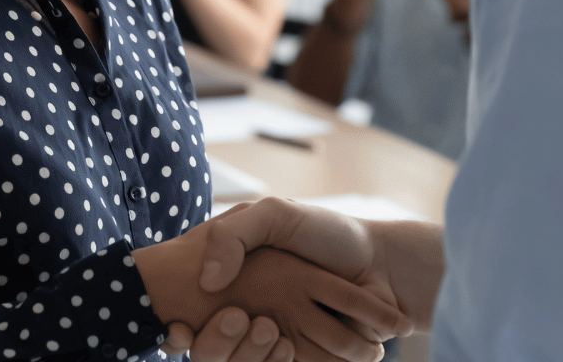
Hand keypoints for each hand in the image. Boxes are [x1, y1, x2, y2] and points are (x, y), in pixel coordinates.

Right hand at [137, 225, 401, 361]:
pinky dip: (283, 360)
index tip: (176, 329)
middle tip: (241, 318)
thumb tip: (207, 281)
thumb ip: (233, 236)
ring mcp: (282, 339)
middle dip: (218, 344)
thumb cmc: (330, 234)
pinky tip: (287, 343)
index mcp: (240, 284)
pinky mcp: (311, 359)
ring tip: (269, 328)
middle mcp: (254, 315)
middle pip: (213, 352)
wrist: (385, 265)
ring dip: (251, 353)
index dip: (178, 331)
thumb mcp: (275, 215)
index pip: (191, 317)